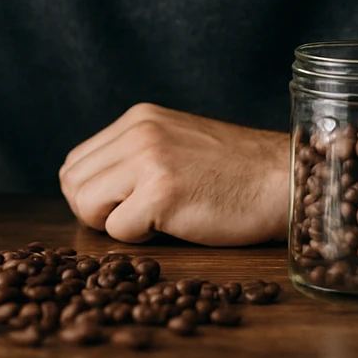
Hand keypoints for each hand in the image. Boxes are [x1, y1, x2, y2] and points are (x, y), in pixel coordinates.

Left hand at [59, 103, 287, 245]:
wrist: (284, 180)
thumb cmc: (236, 174)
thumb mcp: (178, 143)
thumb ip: (135, 153)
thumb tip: (86, 187)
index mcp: (139, 118)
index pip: (76, 161)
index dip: (92, 192)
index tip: (124, 204)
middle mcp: (139, 131)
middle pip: (72, 181)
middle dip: (95, 210)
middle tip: (135, 218)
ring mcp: (149, 159)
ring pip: (85, 204)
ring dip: (113, 224)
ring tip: (153, 219)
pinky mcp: (162, 192)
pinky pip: (118, 231)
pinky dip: (142, 240)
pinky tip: (175, 224)